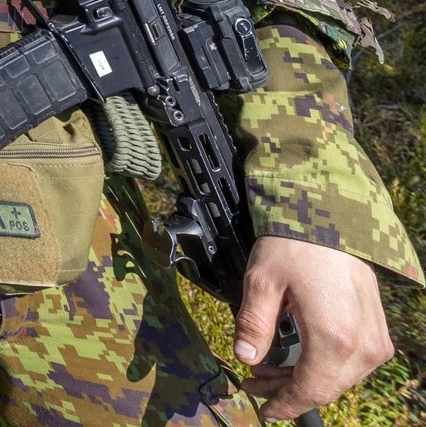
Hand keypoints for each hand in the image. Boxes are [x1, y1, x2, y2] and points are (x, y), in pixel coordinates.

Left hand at [235, 235, 393, 420]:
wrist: (332, 217)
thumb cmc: (295, 246)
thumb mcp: (261, 282)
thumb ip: (253, 325)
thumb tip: (246, 358)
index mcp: (334, 338)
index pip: (310, 391)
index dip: (284, 405)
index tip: (262, 410)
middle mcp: (363, 345)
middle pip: (325, 388)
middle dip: (287, 391)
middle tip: (253, 383)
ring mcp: (375, 339)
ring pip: (339, 378)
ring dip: (303, 378)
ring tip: (266, 368)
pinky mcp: (377, 330)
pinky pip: (352, 363)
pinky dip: (323, 366)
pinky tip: (295, 357)